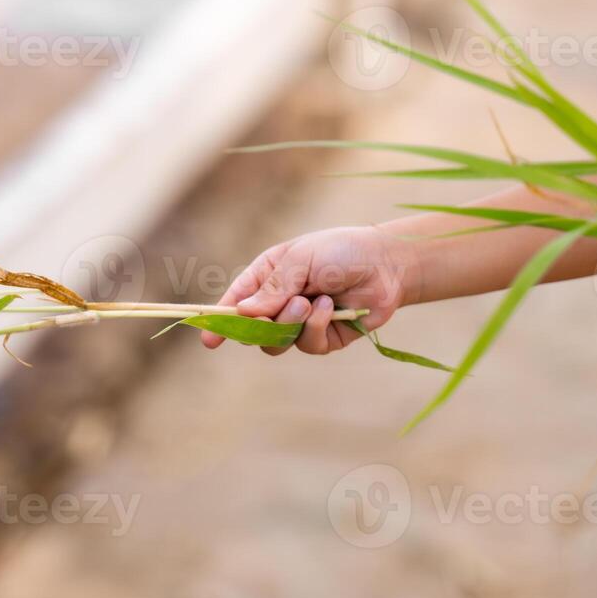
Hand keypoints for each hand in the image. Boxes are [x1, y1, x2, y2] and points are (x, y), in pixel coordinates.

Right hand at [202, 226, 417, 354]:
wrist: (387, 264)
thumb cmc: (341, 251)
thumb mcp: (300, 261)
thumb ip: (272, 288)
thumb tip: (243, 313)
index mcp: (267, 277)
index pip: (236, 302)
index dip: (219, 321)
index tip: (209, 339)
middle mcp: (279, 303)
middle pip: (252, 330)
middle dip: (261, 324)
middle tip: (279, 309)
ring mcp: (300, 323)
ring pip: (277, 343)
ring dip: (291, 323)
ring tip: (311, 301)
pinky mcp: (323, 338)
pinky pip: (308, 346)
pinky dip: (316, 327)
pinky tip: (331, 308)